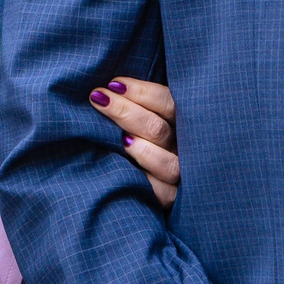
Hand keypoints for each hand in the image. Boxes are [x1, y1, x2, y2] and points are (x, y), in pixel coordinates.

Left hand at [89, 76, 177, 206]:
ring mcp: (181, 174)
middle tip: (98, 98)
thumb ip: (139, 102)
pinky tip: (126, 171)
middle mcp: (185, 146)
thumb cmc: (146, 136)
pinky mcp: (173, 199)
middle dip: (125, 112)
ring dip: (140, 149)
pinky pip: (161, 192)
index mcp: (183, 120)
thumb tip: (110, 84)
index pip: (168, 102)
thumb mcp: (149, 114)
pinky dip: (145, 181)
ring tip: (120, 139)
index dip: (141, 91)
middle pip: (159, 130)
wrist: (161, 184)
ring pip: (166, 163)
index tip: (113, 84)